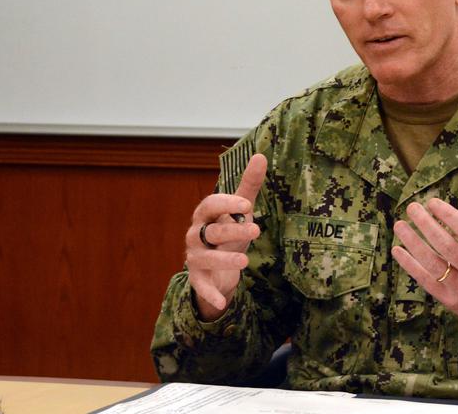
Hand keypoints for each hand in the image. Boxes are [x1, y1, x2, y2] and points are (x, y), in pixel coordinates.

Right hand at [185, 153, 266, 320]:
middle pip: (211, 231)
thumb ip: (249, 185)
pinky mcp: (198, 279)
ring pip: (205, 257)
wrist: (217, 266)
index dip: (226, 203)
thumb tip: (262, 155)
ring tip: (245, 262)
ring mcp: (195, 257)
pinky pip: (201, 286)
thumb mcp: (240, 210)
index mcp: (205, 215)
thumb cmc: (228, 231)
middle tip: (256, 230)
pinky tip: (222, 302)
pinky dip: (210, 294)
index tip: (247, 203)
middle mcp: (196, 235)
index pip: (210, 204)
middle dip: (232, 230)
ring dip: (224, 260)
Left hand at [391, 177, 457, 332]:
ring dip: (413, 243)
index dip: (448, 216)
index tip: (432, 202)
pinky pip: (426, 281)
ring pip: (432, 263)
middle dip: (426, 225)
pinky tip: (398, 249)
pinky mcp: (450, 300)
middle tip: (412, 207)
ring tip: (400, 225)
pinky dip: (410, 265)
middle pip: (446, 246)